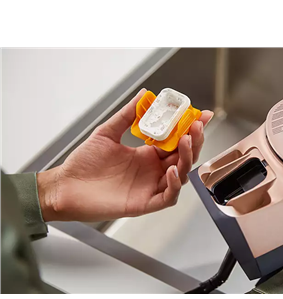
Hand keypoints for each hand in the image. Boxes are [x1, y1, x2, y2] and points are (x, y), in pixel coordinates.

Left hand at [37, 89, 213, 221]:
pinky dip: (174, 184)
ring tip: (185, 141)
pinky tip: (171, 170)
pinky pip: (168, 196)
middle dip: (195, 141)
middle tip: (196, 126)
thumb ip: (127, 115)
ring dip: (187, 158)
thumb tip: (143, 95)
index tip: (201, 115)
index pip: (177, 141)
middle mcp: (153, 171)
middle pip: (184, 157)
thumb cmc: (84, 163)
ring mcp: (151, 187)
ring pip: (181, 175)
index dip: (190, 129)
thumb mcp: (107, 133)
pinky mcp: (145, 203)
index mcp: (148, 155)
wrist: (65, 186)